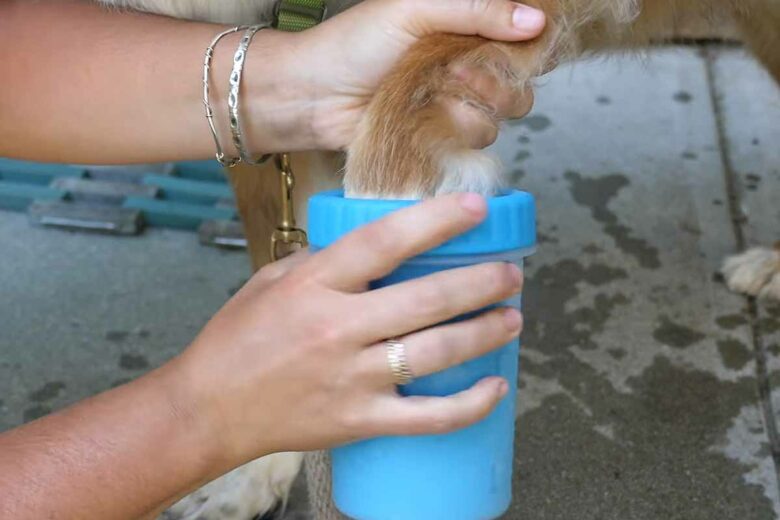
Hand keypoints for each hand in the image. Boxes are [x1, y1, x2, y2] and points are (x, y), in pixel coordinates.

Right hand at [172, 193, 523, 468]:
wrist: (208, 409)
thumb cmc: (238, 339)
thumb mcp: (272, 281)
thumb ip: (324, 260)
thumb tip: (377, 244)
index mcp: (315, 285)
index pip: (384, 241)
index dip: (436, 221)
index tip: (476, 209)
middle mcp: (338, 328)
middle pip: (426, 299)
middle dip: (481, 282)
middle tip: (511, 274)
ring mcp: (351, 378)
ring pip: (436, 352)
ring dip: (485, 333)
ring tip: (513, 317)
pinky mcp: (359, 420)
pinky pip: (427, 417)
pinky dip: (469, 404)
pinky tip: (496, 386)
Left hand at [253, 0, 545, 151]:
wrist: (314, 96)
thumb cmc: (354, 44)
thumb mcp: (416, 8)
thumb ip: (477, 8)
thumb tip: (536, 21)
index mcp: (466, 26)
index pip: (522, 35)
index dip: (527, 44)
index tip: (511, 46)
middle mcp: (467, 65)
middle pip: (521, 82)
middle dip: (498, 82)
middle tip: (460, 73)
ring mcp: (455, 103)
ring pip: (501, 115)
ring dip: (473, 106)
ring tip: (436, 93)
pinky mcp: (441, 136)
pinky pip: (473, 141)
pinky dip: (454, 130)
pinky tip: (427, 118)